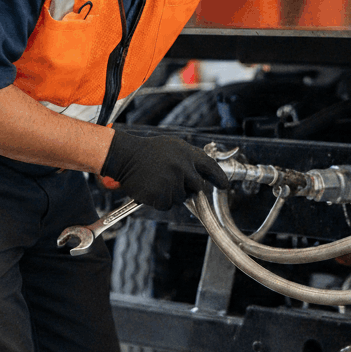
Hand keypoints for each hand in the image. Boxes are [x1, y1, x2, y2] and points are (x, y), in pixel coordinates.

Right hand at [101, 130, 229, 210]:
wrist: (126, 156)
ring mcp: (171, 183)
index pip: (210, 168)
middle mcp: (182, 169)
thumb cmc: (148, 152)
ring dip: (172, 194)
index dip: (219, 178)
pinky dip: (160, 201)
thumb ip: (189, 158)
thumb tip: (201, 173)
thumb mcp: (173, 146)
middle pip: (197, 188)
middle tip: (174, 182)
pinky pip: (167, 205)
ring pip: (181, 198)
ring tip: (158, 181)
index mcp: (187, 154)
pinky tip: (152, 188)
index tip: (224, 185)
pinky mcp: (160, 195)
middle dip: (189, 188)